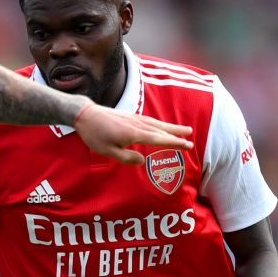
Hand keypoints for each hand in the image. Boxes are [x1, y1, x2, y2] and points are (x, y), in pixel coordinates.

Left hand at [73, 103, 192, 165]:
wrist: (86, 115)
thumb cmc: (95, 135)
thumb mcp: (108, 151)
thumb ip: (127, 157)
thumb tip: (143, 161)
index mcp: (133, 134)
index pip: (158, 139)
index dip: (174, 143)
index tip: (187, 145)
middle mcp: (137, 124)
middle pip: (162, 130)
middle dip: (177, 134)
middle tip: (192, 138)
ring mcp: (135, 118)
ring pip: (158, 124)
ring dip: (172, 127)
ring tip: (185, 130)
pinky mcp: (131, 116)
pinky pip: (151, 121)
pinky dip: (161, 124)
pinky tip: (164, 126)